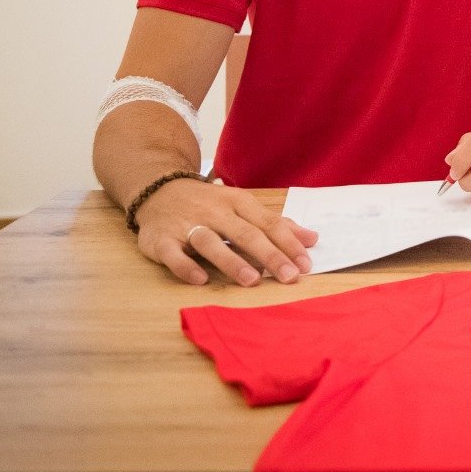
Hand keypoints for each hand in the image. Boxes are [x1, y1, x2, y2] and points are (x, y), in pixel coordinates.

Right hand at [133, 178, 316, 286]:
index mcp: (238, 202)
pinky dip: (186, 267)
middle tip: (289, 276)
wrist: (159, 191)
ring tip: (253, 280)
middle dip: (269, 255)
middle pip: (246, 234)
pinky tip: (201, 280)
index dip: (289, 244)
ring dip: (232, 261)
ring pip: (211, 242)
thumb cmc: (209, 205)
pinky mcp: (162, 240)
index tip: (306, 264)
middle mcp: (215, 212)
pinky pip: (174, 254)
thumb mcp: (243, 207)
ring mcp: (187, 225)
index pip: (269, 223)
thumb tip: (312, 239)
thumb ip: (276, 224)